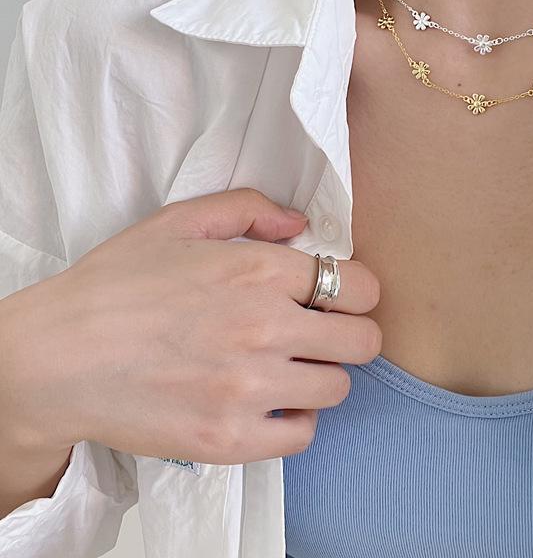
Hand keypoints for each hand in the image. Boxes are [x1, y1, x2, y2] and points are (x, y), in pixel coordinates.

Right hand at [0, 188, 380, 464]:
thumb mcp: (178, 222)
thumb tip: (300, 223)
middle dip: (349, 332)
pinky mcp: (229, 439)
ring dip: (320, 374)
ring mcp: (249, 389)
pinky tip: (269, 402)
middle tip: (320, 332)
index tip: (338, 297)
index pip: (359, 287)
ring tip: (286, 366)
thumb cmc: (115, 285)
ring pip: (337, 388)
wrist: (54, 357)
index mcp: (259, 272)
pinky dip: (294, 419)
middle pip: (363, 341)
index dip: (355, 291)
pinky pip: (303, 435)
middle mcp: (265, 329)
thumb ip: (248, 209)